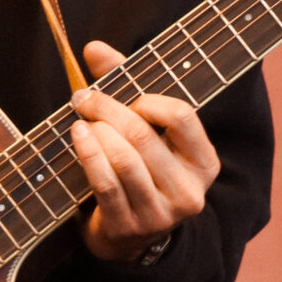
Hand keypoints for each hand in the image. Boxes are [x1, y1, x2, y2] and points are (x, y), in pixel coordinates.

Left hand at [69, 40, 219, 261]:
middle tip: (83, 97)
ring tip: (79, 120)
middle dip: (108, 109)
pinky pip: (105, 183)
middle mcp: (190, 191)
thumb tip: (93, 47)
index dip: (150, 100)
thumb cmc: (141, 166)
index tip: (130, 97)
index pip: (182, 116)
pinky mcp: (130, 226)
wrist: (129, 234)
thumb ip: (124, 83)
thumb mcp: (146, 128)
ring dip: (95, 132)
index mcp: (204, 162)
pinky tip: (77, 137)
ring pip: (124, 160)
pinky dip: (87, 155)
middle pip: (144, 135)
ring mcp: (161, 214)